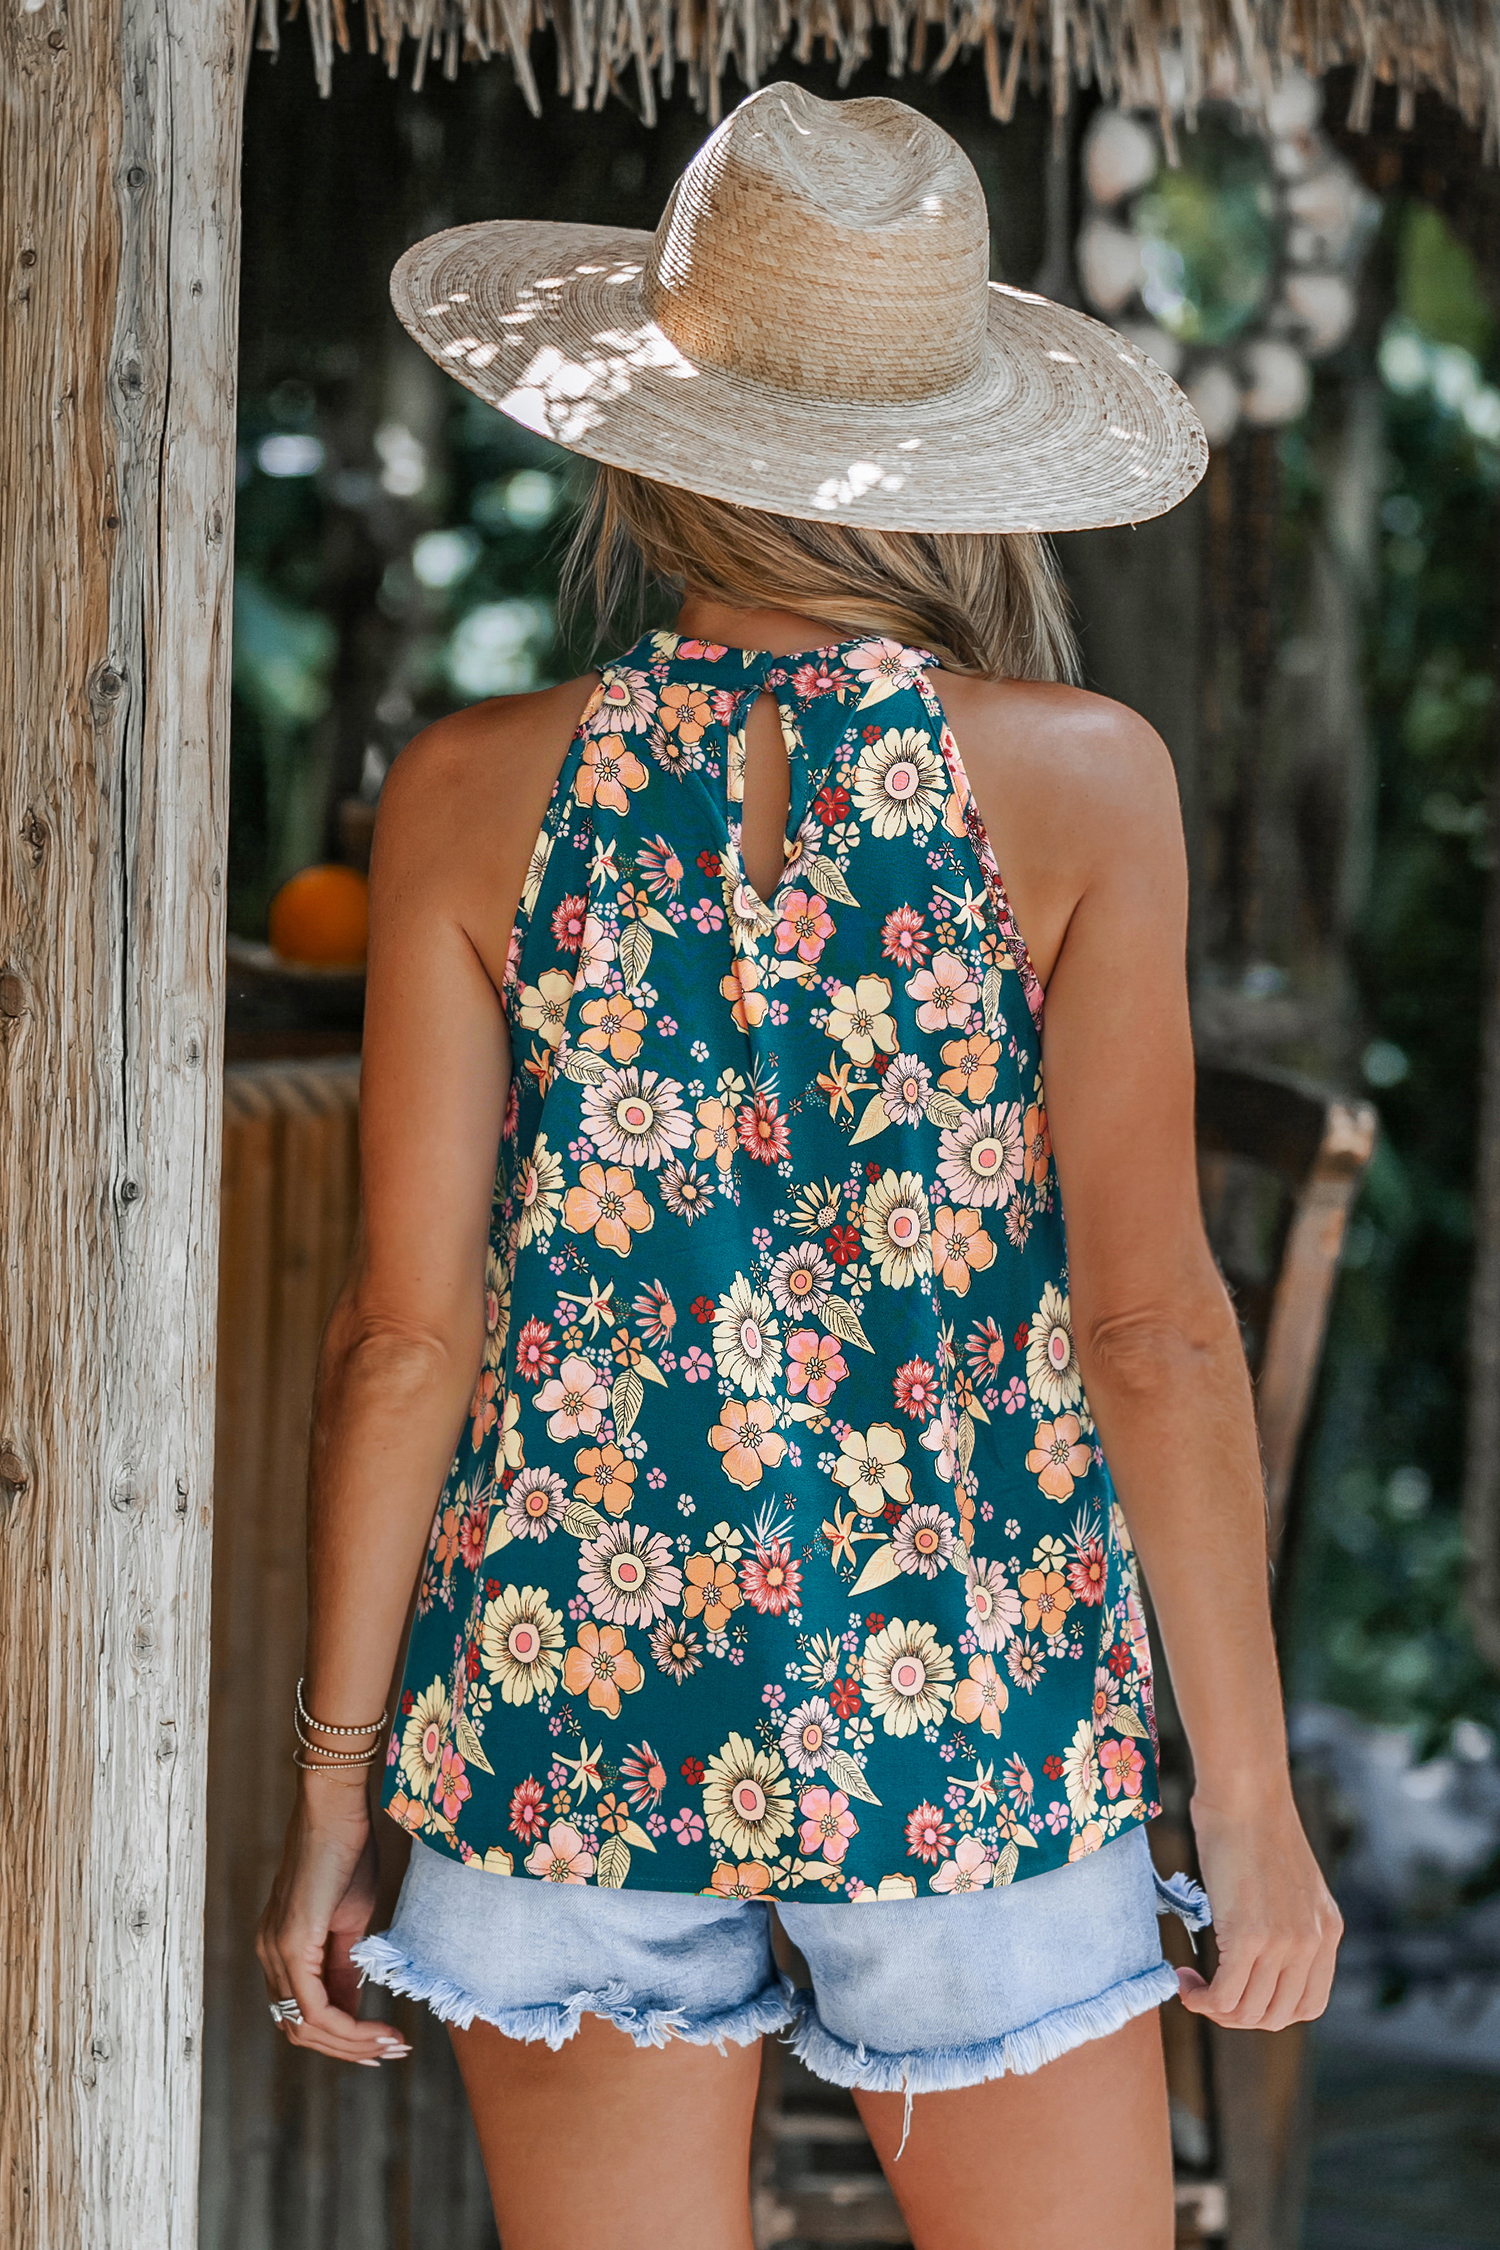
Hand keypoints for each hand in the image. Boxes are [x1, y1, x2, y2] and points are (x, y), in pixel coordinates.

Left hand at [255, 1774, 409, 2065]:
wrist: (337, 1807)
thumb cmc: (346, 1851)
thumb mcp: (350, 1919)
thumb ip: (345, 1964)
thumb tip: (353, 2005)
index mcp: (280, 1949)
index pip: (302, 2013)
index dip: (342, 2037)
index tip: (382, 2044)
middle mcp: (269, 1956)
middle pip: (300, 2030)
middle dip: (349, 2049)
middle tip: (392, 2051)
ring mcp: (276, 1951)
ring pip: (306, 2027)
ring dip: (352, 2044)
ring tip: (393, 2044)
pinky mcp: (292, 1943)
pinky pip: (315, 2008)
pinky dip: (349, 2027)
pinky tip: (379, 2029)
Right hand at [1176, 1788, 1341, 2031]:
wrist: (1243, 1794)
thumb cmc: (1253, 1825)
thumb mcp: (1289, 1882)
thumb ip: (1288, 1920)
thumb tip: (1259, 1952)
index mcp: (1327, 1931)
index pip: (1309, 2005)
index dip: (1269, 2012)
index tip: (1239, 1994)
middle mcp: (1312, 1943)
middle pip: (1277, 2016)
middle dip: (1238, 2016)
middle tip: (1207, 1994)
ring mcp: (1283, 1943)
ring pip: (1249, 2012)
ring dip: (1215, 2010)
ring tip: (1193, 1987)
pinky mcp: (1249, 1936)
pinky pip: (1225, 1994)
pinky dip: (1201, 1999)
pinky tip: (1185, 1979)